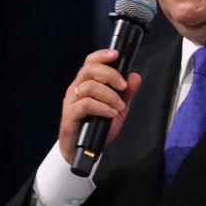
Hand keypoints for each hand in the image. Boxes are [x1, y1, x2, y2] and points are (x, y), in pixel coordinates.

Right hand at [58, 48, 142, 163]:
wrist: (83, 151)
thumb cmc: (98, 127)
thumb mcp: (117, 109)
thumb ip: (126, 93)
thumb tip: (135, 76)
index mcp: (85, 83)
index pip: (90, 62)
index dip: (102, 55)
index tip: (116, 55)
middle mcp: (76, 89)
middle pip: (89, 69)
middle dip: (110, 74)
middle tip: (123, 87)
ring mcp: (71, 101)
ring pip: (89, 87)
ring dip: (109, 95)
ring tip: (118, 107)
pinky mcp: (70, 115)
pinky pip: (86, 104)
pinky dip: (102, 107)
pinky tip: (111, 114)